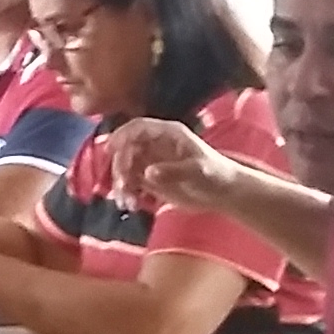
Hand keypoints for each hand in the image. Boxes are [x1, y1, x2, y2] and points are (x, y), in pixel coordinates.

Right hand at [105, 118, 239, 213]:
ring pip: (125, 167)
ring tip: (125, 201)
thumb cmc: (215, 175)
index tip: (111, 150)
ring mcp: (151, 162)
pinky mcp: (150, 180)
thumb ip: (173, 171)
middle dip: (120, 166)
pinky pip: (131, 183)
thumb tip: (148, 172)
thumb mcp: (197, 171)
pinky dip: (127, 193)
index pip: (138, 128)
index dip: (122, 135)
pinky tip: (131, 205)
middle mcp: (155, 146)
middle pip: (127, 149)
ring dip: (120, 183)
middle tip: (122, 185)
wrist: (223, 193)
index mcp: (167, 134)